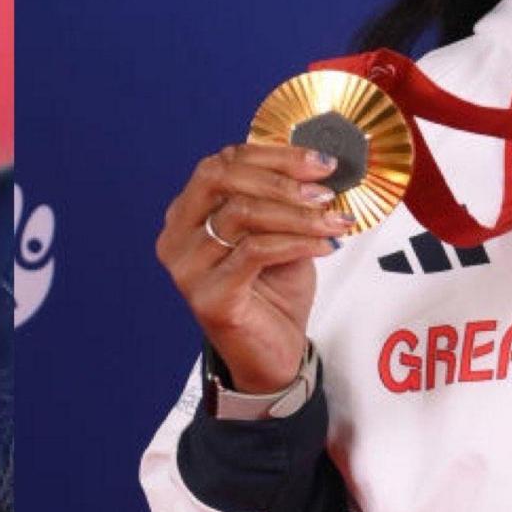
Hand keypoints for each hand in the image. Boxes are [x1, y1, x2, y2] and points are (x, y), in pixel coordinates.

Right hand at [156, 143, 344, 396]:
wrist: (272, 356)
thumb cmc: (273, 292)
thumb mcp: (281, 232)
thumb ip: (286, 199)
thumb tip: (318, 165)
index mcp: (187, 213)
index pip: (222, 163)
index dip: (273, 155)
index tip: (319, 162)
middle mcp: (177, 237)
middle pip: (222, 179)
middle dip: (281, 178)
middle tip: (325, 190)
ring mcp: (188, 268)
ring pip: (243, 215)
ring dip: (298, 214)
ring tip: (334, 222)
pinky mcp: (209, 296)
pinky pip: (255, 252)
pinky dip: (296, 242)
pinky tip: (324, 246)